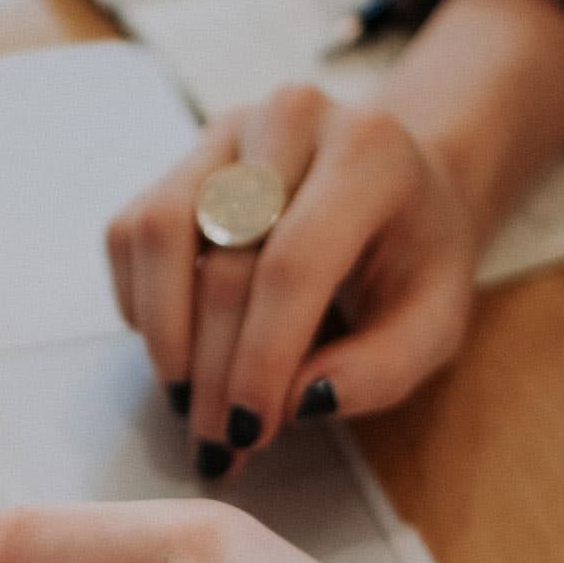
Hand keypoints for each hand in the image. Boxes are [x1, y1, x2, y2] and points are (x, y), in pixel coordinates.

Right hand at [105, 84, 476, 476]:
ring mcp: (225, 133)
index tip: (249, 430)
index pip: (293, 264)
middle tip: (217, 442)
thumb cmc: (412, 259)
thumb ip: (380, 370)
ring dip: (164, 335)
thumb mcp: (433, 324)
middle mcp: (291, 121)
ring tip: (187, 398)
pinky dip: (140, 303)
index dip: (260, 358)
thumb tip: (298, 402)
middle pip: (224, 262)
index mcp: (369, 153)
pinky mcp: (180, 159)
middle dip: (214, 371)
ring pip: (159, 234)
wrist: (395, 187)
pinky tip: (179, 345)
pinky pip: (130, 234)